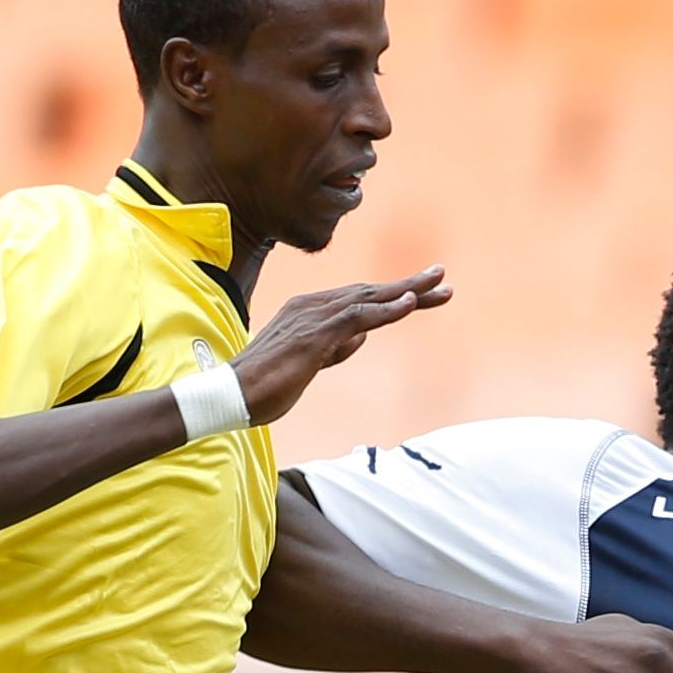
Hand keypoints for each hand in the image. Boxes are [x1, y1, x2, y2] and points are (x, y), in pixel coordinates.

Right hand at [230, 269, 450, 425]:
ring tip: (438, 284)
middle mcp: (312, 307)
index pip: (359, 300)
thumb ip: (333, 348)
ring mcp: (314, 319)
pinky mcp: (314, 336)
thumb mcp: (307, 365)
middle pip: (370, 292)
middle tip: (443, 277)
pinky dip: (386, 311)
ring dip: (406, 291)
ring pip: (368, 299)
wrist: (230, 395)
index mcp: (309, 312)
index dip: (392, 297)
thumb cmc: (263, 386)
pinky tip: (410, 304)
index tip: (423, 294)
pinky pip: (357, 318)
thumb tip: (360, 338)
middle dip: (409, 286)